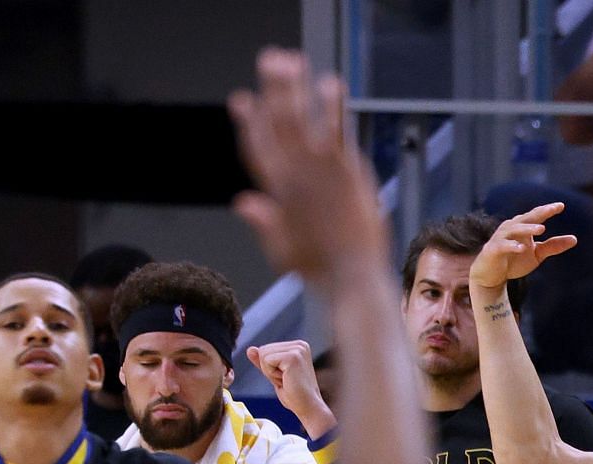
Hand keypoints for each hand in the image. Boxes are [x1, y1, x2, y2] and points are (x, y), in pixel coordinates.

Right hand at [230, 51, 384, 284]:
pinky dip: (332, 105)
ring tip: (293, 59)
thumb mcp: (281, 250)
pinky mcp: (346, 170)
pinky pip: (337, 130)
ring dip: (296, 87)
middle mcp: (294, 176)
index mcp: (275, 193)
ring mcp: (320, 170)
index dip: (248, 122)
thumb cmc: (319, 269)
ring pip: (302, 119)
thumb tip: (242, 202)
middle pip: (277, 123)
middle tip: (269, 59)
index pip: (256, 148)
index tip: (241, 98)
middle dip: (272, 90)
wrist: (352, 275)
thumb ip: (263, 222)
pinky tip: (331, 82)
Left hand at [246, 340, 335, 437]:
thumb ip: (263, 361)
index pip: (266, 349)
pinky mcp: (293, 357)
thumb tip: (250, 349)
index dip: (269, 367)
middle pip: (263, 350)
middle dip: (268, 369)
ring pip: (263, 354)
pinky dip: (272, 374)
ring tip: (286, 380)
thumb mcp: (275, 375)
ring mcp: (297, 349)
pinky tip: (286, 380)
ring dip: (270, 372)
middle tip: (285, 380)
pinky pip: (266, 361)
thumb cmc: (294, 395)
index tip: (285, 378)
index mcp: (297, 346)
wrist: (308, 408)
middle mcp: (299, 345)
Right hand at [470, 205, 578, 291]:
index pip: (536, 215)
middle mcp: (511, 228)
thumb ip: (553, 246)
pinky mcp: (493, 249)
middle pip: (526, 218)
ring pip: (515, 229)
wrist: (491, 276)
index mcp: (523, 226)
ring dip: (527, 228)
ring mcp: (501, 238)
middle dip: (539, 213)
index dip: (548, 210)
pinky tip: (522, 248)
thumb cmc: (514, 261)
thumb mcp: (537, 254)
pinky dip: (512, 246)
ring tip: (541, 229)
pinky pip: (504, 246)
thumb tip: (575, 239)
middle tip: (552, 210)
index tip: (561, 206)